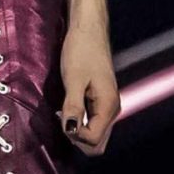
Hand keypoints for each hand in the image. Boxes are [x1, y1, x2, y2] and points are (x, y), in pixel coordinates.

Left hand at [59, 20, 119, 154]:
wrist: (88, 30)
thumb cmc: (81, 51)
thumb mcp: (73, 79)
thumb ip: (73, 106)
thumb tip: (70, 131)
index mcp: (108, 107)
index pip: (93, 140)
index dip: (74, 135)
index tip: (60, 116)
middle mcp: (112, 110)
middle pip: (97, 144)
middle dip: (77, 138)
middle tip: (61, 118)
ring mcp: (108, 106)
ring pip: (95, 134)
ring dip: (78, 130)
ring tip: (63, 112)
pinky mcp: (102, 100)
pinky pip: (93, 122)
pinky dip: (80, 122)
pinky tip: (67, 108)